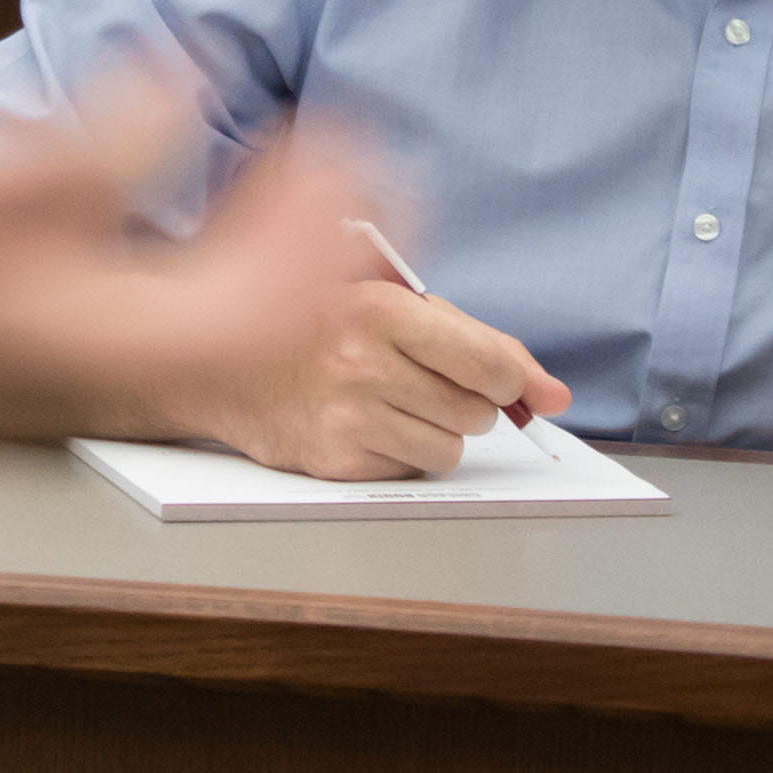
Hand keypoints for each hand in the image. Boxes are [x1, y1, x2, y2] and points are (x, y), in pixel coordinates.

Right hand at [0, 100, 378, 582]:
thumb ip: (10, 179)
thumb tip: (167, 115)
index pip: (221, 324)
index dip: (314, 236)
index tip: (363, 136)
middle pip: (175, 330)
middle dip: (270, 236)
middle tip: (319, 138)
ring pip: (92, 317)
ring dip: (176, 234)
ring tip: (210, 134)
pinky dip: (60, 229)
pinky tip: (29, 170)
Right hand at [153, 272, 570, 481]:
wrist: (216, 362)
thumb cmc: (316, 322)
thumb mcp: (390, 300)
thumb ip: (480, 339)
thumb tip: (555, 395)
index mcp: (380, 308)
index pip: (490, 365)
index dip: (504, 377)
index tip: (489, 376)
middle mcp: (361, 363)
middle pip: (477, 414)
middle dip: (462, 400)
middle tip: (418, 379)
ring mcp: (345, 417)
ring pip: (449, 449)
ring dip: (433, 431)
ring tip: (389, 402)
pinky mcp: (333, 461)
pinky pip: (408, 472)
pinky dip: (398, 453)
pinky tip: (363, 426)